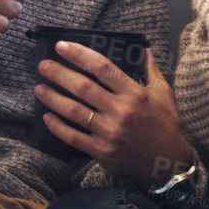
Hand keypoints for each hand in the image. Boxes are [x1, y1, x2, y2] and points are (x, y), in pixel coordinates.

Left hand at [35, 42, 194, 186]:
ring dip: (53, 98)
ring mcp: (110, 132)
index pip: (102, 67)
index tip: (62, 46)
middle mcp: (121, 111)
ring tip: (39, 88)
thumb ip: (151, 69)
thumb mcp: (164, 93)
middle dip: (59, 74)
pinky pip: (74, 137)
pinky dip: (58, 127)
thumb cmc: (166, 125)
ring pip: (74, 111)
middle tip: (43, 65)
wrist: (168, 162)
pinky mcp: (102, 151)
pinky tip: (47, 116)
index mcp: (134, 93)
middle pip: (83, 87)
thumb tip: (143, 48)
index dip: (79, 55)